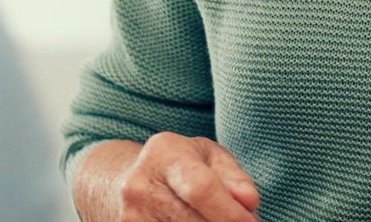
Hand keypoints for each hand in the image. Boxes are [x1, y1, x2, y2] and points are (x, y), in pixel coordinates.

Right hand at [110, 132, 261, 221]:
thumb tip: (248, 202)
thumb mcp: (209, 157)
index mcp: (164, 154)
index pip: (201, 189)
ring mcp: (130, 217)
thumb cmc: (178, 167)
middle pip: (193, 221)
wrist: (122, 182)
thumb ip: (234, 177)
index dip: (231, 213)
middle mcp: (140, 186)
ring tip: (216, 219)